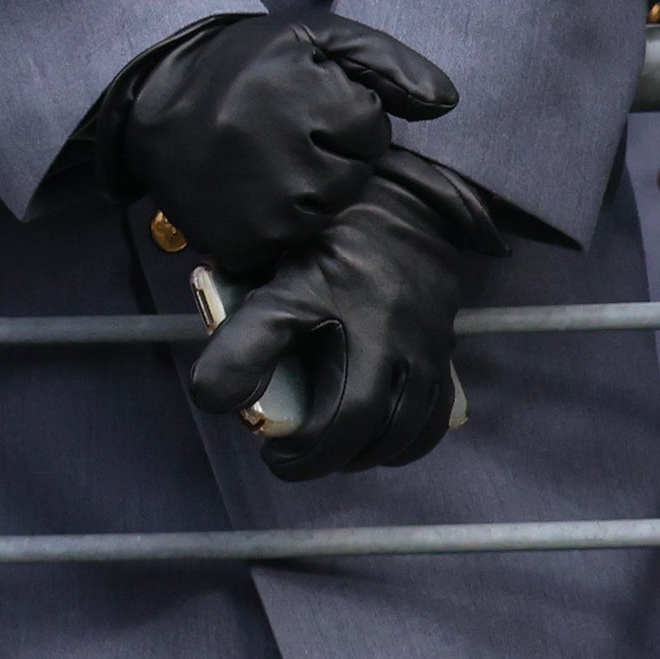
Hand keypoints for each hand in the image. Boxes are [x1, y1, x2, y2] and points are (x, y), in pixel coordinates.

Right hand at [104, 8, 459, 274]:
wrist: (155, 92)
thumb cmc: (248, 62)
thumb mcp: (316, 37)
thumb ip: (388, 62)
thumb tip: (448, 103)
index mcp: (300, 92)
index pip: (370, 128)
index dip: (346, 116)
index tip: (308, 102)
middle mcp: (276, 149)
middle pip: (350, 177)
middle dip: (331, 157)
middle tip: (288, 134)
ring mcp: (252, 202)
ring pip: (322, 216)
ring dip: (308, 194)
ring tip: (271, 162)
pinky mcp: (232, 239)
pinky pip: (284, 246)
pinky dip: (276, 226)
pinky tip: (253, 193)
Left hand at [191, 152, 503, 478]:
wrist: (397, 202)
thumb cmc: (325, 241)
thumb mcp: (275, 284)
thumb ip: (243, 342)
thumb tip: (214, 400)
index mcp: (360, 325)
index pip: (345, 413)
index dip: (309, 450)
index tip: (273, 453)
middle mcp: (402, 341)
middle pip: (377, 428)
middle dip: (332, 456)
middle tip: (295, 456)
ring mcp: (429, 347)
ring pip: (410, 429)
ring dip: (369, 453)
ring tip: (333, 450)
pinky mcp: (445, 350)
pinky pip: (435, 415)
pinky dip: (407, 440)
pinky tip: (377, 438)